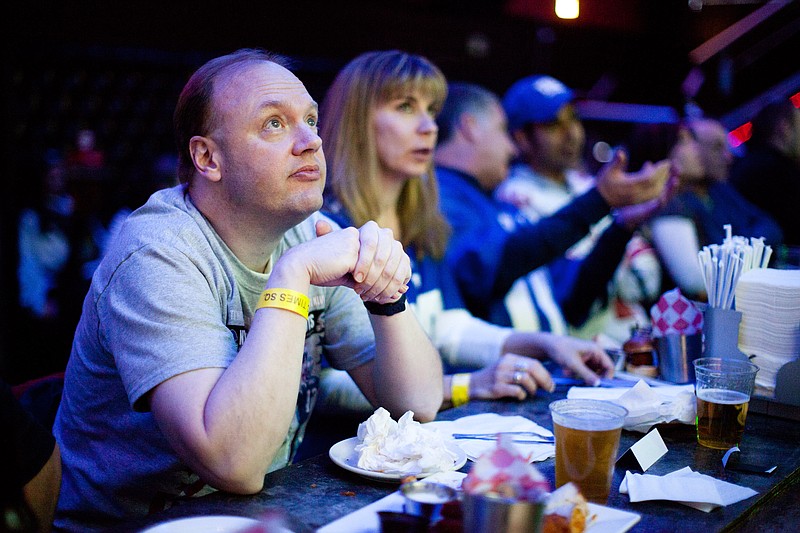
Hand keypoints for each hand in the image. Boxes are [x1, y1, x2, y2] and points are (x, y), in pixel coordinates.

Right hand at [281, 219, 409, 302]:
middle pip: (386, 259)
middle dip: (388, 281)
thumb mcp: (349, 274)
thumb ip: (369, 277)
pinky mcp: (351, 252)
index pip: (384, 254)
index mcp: (358, 236)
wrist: (299, 267)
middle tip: (384, 298)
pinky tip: (360, 293)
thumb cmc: (321, 271)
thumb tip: (398, 291)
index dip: (389, 274)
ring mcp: (356, 242)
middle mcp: (359, 235)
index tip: (387, 291)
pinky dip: (368, 285)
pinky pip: (369, 272)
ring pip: (379, 266)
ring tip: (371, 298)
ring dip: (378, 285)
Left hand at [347, 220, 410, 302]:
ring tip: (366, 296)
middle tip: (360, 291)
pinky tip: (379, 298)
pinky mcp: (405, 260)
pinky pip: (399, 278)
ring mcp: (397, 247)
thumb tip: (354, 270)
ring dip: (378, 287)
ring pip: (390, 270)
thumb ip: (349, 261)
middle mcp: (385, 235)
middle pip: (381, 259)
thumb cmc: (348, 263)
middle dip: (370, 279)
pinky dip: (388, 290)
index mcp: (370, 229)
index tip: (356, 278)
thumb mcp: (345, 260)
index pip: (370, 245)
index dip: (364, 263)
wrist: (361, 271)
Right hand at [469, 354, 553, 400]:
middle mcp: (505, 364)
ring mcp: (500, 375)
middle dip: (544, 380)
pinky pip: (516, 390)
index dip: (545, 374)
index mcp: (509, 358)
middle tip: (548, 389)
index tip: (550, 384)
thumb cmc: (492, 379)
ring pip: (525, 379)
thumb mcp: (505, 369)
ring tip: (532, 394)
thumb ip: (520, 370)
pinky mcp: (496, 387)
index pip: (533, 363)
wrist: (470, 385)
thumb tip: (543, 379)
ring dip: (533, 388)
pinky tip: (521, 397)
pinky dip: (522, 395)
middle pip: (532, 368)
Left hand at [541, 335, 613, 384]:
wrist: (547, 345)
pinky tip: (570, 374)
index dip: (607, 377)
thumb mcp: (573, 364)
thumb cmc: (561, 350)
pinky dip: (581, 376)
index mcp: (596, 350)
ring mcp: (589, 358)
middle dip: (596, 379)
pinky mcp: (582, 362)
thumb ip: (586, 374)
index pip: (609, 366)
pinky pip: (586, 372)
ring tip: (576, 379)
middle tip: (587, 387)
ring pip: (594, 373)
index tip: (600, 387)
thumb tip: (598, 384)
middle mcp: (595, 354)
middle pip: (603, 371)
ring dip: (587, 378)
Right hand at [596, 150, 670, 207]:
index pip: (650, 178)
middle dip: (664, 174)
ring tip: (666, 172)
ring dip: (664, 181)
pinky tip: (660, 181)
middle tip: (670, 165)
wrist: (599, 203)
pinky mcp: (640, 204)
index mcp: (630, 186)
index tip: (667, 162)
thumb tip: (620, 152)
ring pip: (656, 192)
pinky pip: (654, 196)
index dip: (659, 170)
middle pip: (656, 185)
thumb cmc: (604, 185)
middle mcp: (636, 195)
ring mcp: (639, 200)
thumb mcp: (607, 172)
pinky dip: (659, 188)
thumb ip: (616, 162)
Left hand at [613, 169, 677, 229]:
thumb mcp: (638, 184)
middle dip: (674, 178)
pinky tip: (661, 198)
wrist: (623, 216)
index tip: (674, 162)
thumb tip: (649, 163)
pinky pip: (656, 209)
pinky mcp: (649, 214)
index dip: (672, 172)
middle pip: (670, 188)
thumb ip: (645, 174)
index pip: (668, 181)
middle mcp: (659, 199)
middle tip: (678, 168)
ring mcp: (655, 207)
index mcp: (657, 191)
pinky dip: (659, 203)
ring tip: (675, 181)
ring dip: (671, 189)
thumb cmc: (631, 200)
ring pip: (666, 197)